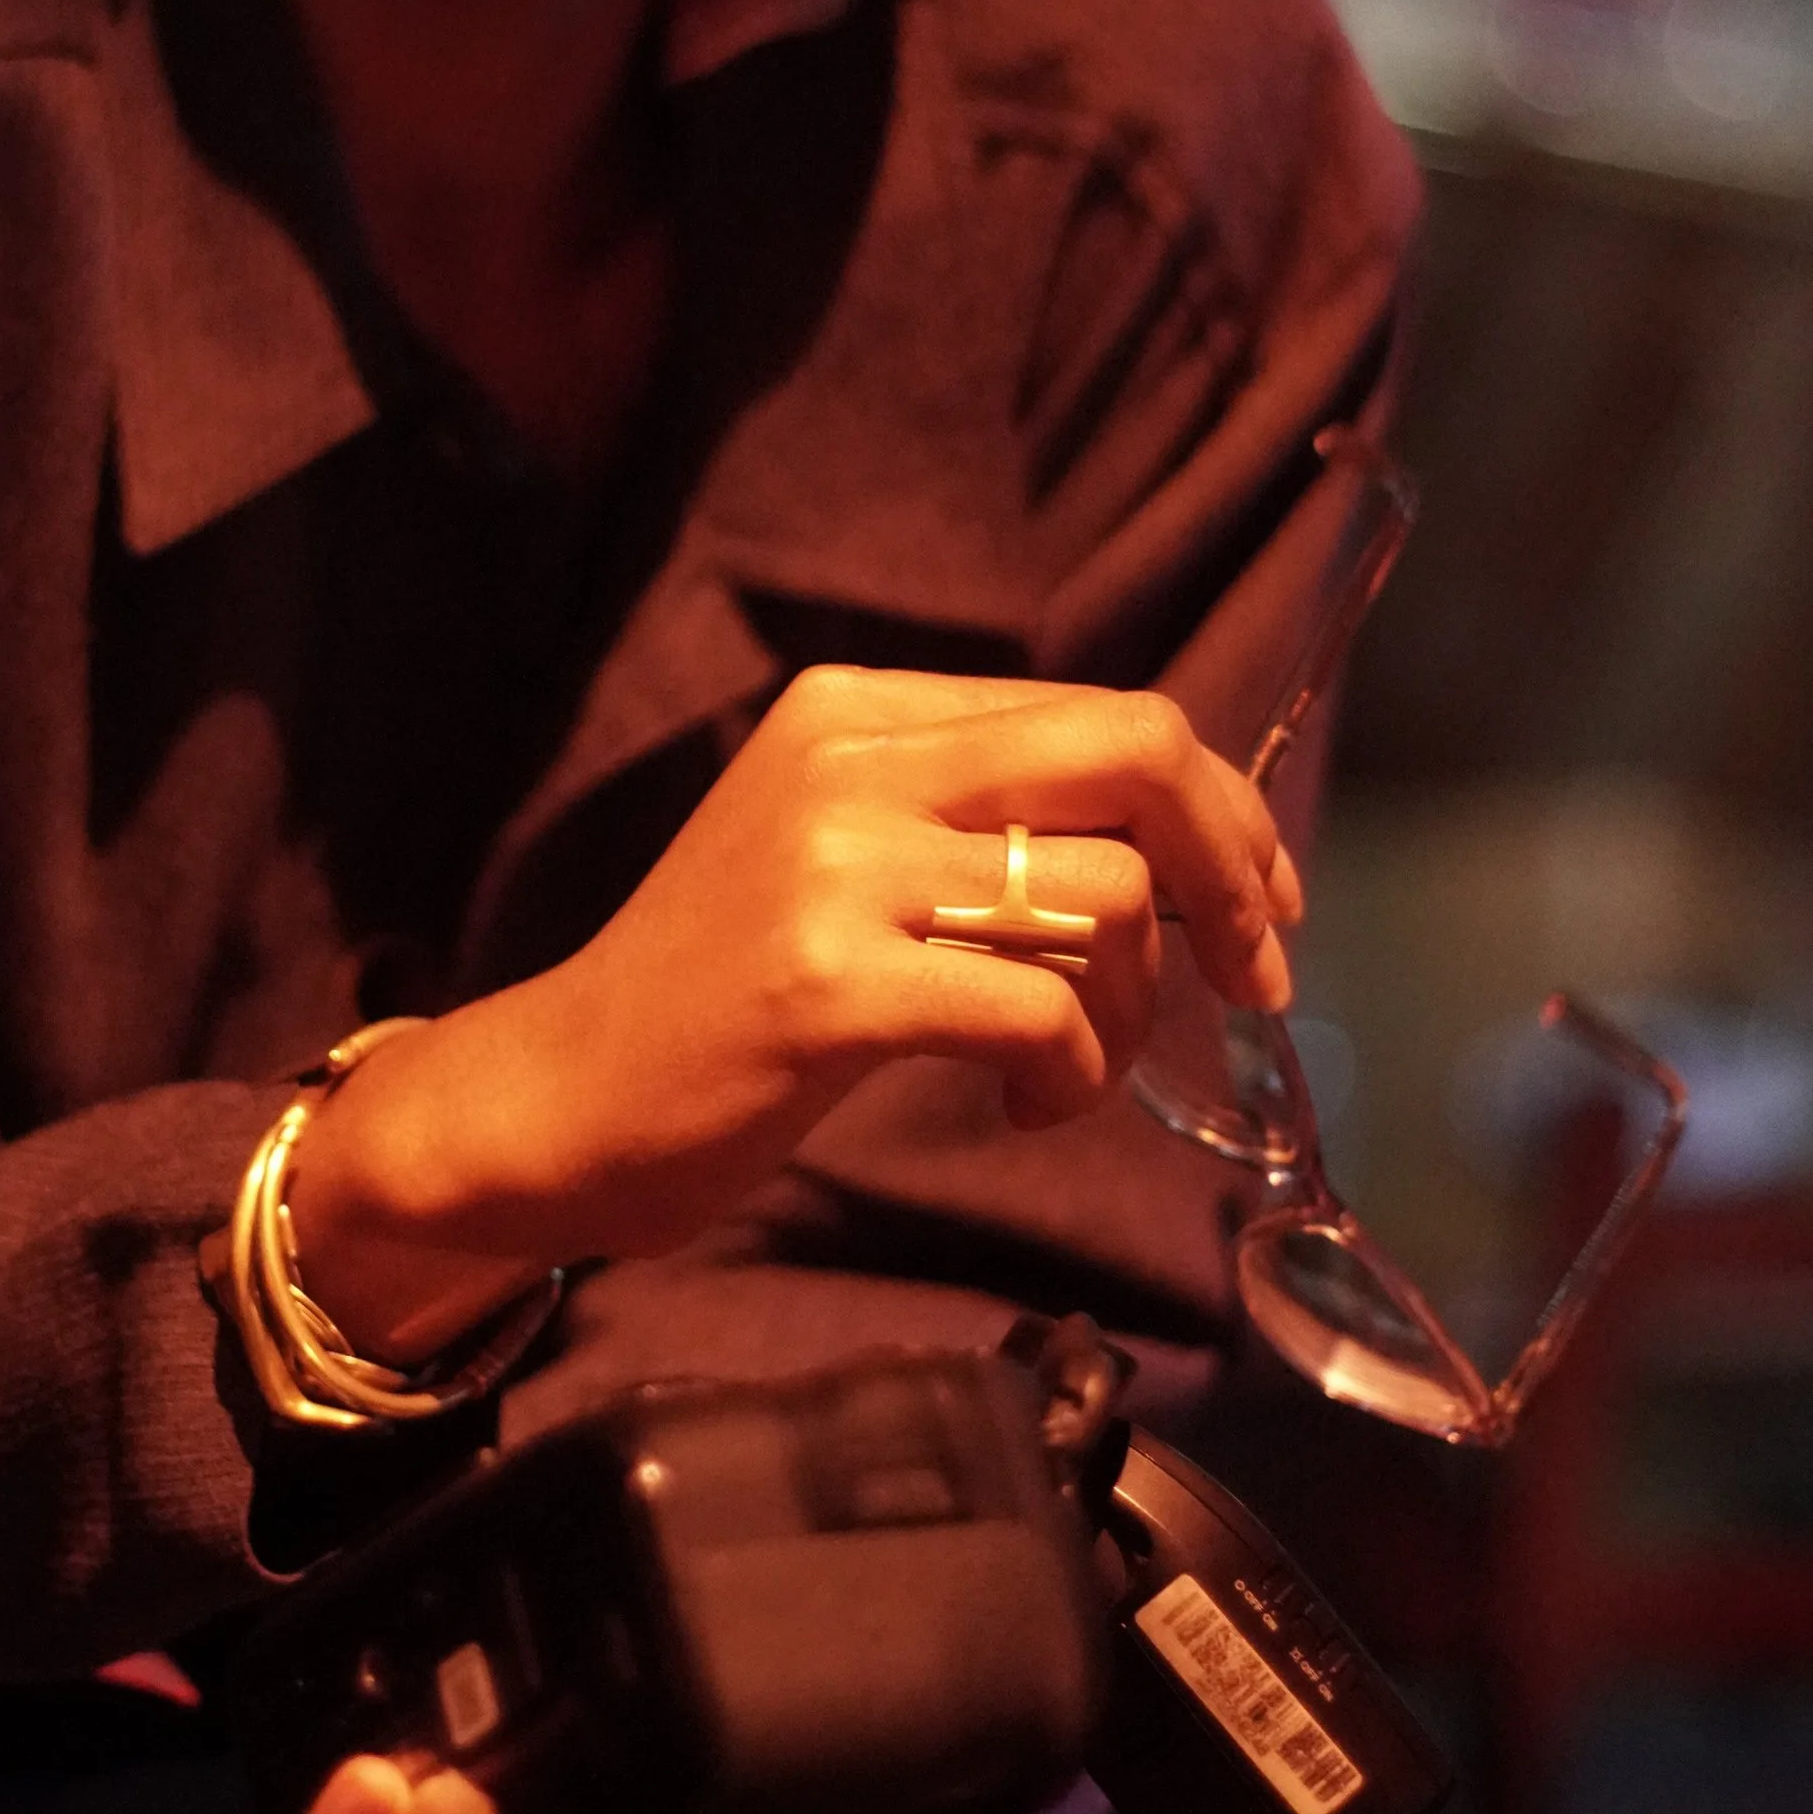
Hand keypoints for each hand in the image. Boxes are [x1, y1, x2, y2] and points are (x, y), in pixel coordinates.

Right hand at [291, 670, 1299, 1356]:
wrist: (555, 1097)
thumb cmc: (717, 995)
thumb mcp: (838, 854)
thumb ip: (970, 817)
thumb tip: (1179, 840)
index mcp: (858, 709)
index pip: (1106, 713)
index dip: (1219, 811)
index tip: (1258, 907)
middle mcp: (849, 759)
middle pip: (1132, 756)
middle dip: (1232, 868)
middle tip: (1256, 978)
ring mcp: (833, 868)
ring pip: (1106, 893)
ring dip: (1134, 1006)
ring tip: (1073, 1067)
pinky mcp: (826, 986)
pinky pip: (1041, 1008)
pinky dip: (1075, 1072)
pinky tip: (1027, 1103)